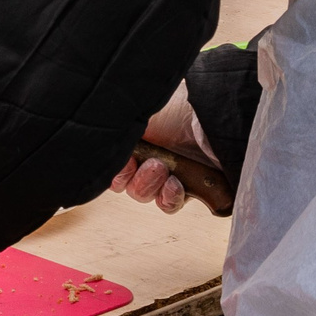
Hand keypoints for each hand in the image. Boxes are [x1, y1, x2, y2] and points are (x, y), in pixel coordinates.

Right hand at [107, 83, 218, 215]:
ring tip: (165, 171)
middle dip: (133, 177)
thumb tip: (97, 142)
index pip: (116, 160)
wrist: (218, 127)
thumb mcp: (138, 115)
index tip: (124, 163)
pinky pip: (168, 205)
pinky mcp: (193, 189)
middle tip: (150, 165)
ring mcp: (174, 171)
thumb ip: (114, 129)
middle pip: (127, 180)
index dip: (116, 168)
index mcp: (142, 132)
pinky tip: (178, 185)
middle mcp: (155, 150)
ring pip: (145, 194)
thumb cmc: (180, 110)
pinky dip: (169, 197)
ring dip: (150, 186)